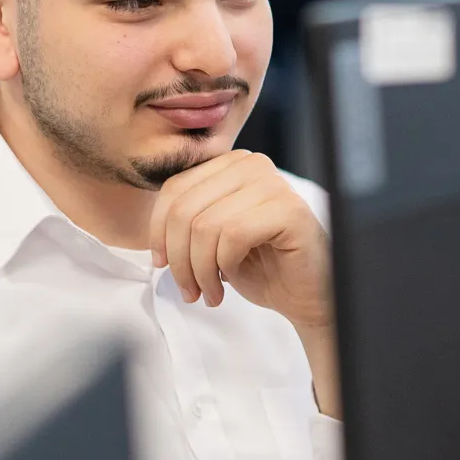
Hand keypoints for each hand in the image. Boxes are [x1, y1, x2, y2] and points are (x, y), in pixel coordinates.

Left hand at [148, 151, 340, 414]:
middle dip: (178, 257)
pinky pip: (233, 235)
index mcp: (229, 165)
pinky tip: (227, 285)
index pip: (174, 189)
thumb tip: (152, 238)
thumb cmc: (260, 267)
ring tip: (207, 292)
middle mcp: (251, 164)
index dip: (158, 231)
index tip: (161, 265)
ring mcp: (273, 183)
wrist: (307, 295)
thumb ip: (185, 222)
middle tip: (187, 290)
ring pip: (205, 225)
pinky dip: (222, 267)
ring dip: (199, 269)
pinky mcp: (289, 210)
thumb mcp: (211, 238)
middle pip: (185, 208)